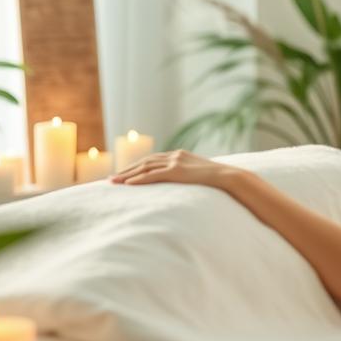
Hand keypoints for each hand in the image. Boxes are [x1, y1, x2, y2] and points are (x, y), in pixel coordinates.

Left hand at [111, 149, 241, 190]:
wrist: (228, 177)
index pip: (153, 160)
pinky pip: (153, 175)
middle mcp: (175, 155)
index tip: (125, 174)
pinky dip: (139, 179)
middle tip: (112, 178)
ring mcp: (176, 162)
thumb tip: (185, 185)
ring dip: (128, 175)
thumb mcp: (200, 175)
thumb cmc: (218, 180)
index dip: (137, 167)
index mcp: (180, 155)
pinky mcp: (177, 171)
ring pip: (145, 167)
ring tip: (114, 182)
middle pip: (145, 162)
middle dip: (127, 170)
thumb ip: (189, 175)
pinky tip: (128, 184)